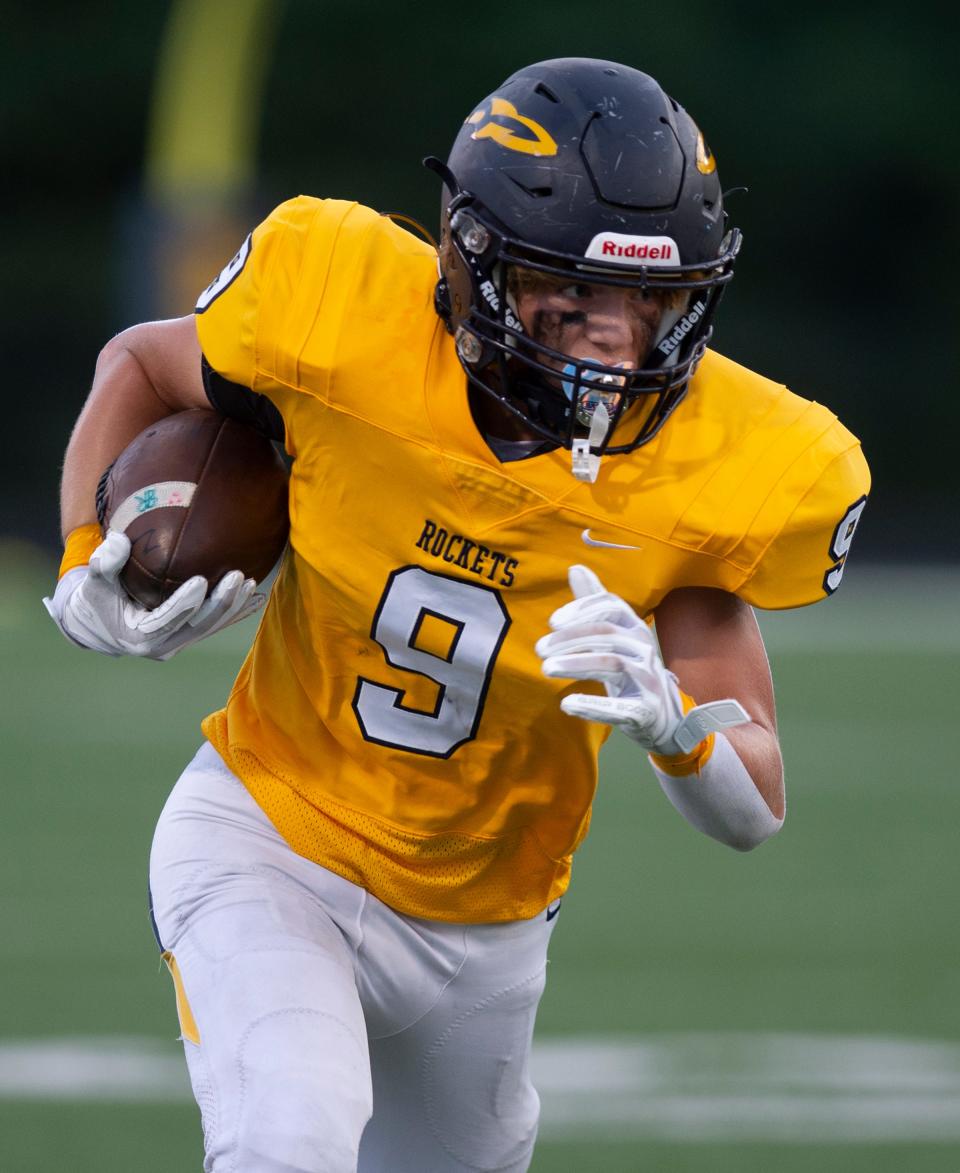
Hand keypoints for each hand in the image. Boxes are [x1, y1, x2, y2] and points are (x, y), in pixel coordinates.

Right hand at [43, 530, 264, 660]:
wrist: (95, 624)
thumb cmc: (93, 599)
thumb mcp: (92, 582)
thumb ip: (104, 562)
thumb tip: (119, 540)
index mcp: (138, 637)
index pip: (167, 620)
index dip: (185, 603)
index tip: (202, 579)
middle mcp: (162, 647)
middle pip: (198, 626)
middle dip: (221, 603)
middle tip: (238, 576)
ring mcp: (178, 644)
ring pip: (211, 627)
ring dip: (234, 607)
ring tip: (252, 584)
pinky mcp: (187, 637)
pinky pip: (215, 625)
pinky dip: (236, 613)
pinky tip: (258, 597)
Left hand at [535, 565, 748, 754]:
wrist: (662, 717)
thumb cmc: (630, 670)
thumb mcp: (613, 636)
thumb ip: (594, 604)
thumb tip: (575, 568)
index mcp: (635, 627)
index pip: (611, 607)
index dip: (581, 610)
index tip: (552, 622)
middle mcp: (645, 648)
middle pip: (607, 635)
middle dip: (570, 640)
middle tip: (540, 649)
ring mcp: (648, 679)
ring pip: (611, 664)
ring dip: (576, 665)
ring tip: (546, 669)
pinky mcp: (645, 710)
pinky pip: (619, 707)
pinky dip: (592, 706)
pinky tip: (567, 705)